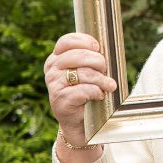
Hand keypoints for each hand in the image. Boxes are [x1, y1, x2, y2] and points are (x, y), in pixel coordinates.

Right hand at [43, 33, 116, 147]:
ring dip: (102, 79)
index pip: (67, 41)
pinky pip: (84, 90)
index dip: (85, 42)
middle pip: (79, 55)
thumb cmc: (87, 90)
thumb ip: (90, 56)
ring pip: (84, 73)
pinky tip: (99, 95)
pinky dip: (96, 92)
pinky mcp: (59, 100)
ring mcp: (54, 85)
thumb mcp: (87, 70)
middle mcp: (52, 70)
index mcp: (56, 58)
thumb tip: (105, 46)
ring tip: (110, 85)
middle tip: (105, 70)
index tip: (97, 48)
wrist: (80, 121)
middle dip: (98, 62)